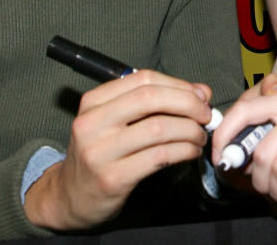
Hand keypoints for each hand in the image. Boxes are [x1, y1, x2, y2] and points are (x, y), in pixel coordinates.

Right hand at [24, 69, 213, 229]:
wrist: (71, 197)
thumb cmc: (101, 153)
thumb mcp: (116, 122)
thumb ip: (154, 103)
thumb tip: (200, 92)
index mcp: (93, 101)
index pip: (143, 79)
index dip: (178, 84)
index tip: (199, 95)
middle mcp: (92, 122)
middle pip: (151, 98)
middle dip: (188, 103)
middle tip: (206, 115)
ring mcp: (99, 151)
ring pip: (158, 128)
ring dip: (190, 130)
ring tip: (200, 136)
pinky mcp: (112, 178)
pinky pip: (159, 157)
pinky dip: (183, 151)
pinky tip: (191, 152)